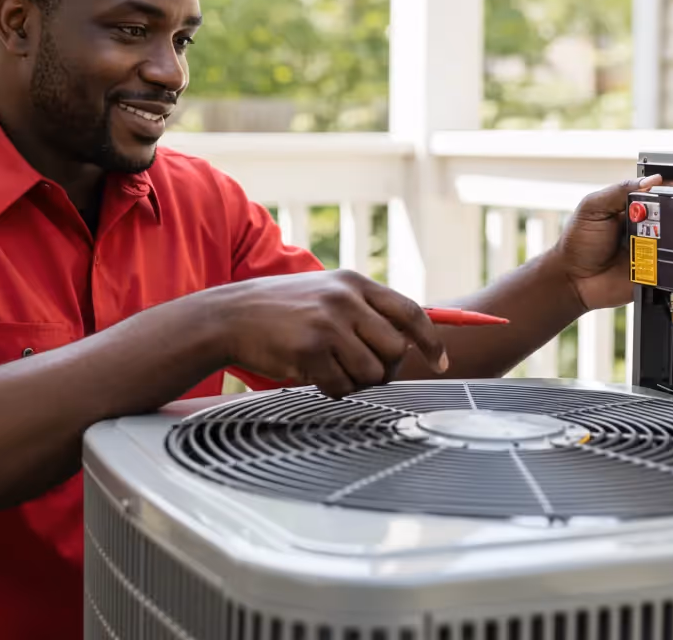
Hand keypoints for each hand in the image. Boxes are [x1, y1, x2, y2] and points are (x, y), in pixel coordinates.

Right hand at [215, 270, 447, 396]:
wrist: (230, 316)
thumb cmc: (281, 309)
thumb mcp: (326, 292)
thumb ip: (363, 308)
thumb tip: (406, 338)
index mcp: (354, 283)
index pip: (411, 312)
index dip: (432, 341)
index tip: (441, 361)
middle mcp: (346, 300)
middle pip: (395, 349)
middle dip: (384, 367)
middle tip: (359, 369)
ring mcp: (328, 324)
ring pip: (372, 372)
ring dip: (355, 380)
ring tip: (329, 368)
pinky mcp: (311, 350)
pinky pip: (342, 386)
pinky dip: (331, 388)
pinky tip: (312, 373)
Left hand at [552, 174, 666, 311]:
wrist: (573, 281)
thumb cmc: (577, 243)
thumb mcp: (592, 208)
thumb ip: (618, 191)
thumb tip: (651, 180)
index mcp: (630, 208)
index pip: (657, 193)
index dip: (669, 190)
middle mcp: (644, 227)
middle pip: (671, 215)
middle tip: (662, 216)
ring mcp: (651, 249)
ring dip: (672, 237)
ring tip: (654, 238)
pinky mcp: (655, 271)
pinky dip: (672, 260)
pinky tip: (658, 256)